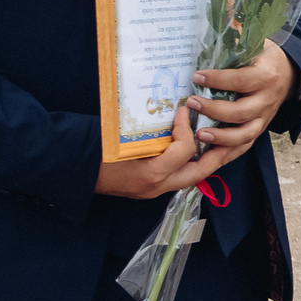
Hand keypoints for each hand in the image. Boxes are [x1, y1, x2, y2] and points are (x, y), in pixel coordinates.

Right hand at [94, 102, 241, 198]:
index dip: (188, 128)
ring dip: (208, 161)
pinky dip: (190, 164)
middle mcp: (156, 186)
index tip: (183, 111)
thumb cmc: (92, 148)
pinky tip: (195, 150)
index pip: (184, 151)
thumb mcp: (120, 134)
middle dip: (218, 154)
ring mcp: (153, 191)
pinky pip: (179, 178)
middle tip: (229, 134)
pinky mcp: (149, 190)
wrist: (71, 169)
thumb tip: (172, 109)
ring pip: (193, 178)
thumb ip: (150, 127)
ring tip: (219, 142)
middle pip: (200, 172)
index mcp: (150, 173)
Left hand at [183, 39, 296, 158]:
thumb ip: (237, 35)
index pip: (240, 80)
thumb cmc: (264, 57)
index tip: (196, 76)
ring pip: (245, 134)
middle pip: (241, 112)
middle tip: (191, 102)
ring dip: (221, 137)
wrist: (289, 73)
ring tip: (199, 134)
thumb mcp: (255, 43)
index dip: (217, 80)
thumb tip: (219, 8)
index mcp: (266, 76)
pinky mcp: (260, 129)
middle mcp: (268, 100)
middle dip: (214, 110)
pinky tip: (208, 152)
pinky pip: (245, 146)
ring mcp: (265, 117)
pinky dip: (227, 153)